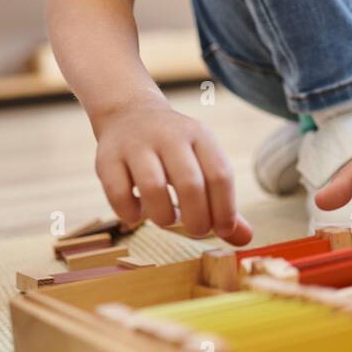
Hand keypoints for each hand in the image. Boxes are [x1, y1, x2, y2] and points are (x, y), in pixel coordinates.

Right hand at [94, 100, 251, 244]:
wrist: (130, 112)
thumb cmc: (176, 151)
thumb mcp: (203, 162)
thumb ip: (223, 201)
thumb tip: (244, 239)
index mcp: (199, 135)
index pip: (220, 175)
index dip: (225, 209)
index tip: (223, 229)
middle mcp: (169, 135)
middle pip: (190, 184)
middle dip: (197, 219)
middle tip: (197, 230)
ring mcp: (136, 144)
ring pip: (153, 188)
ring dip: (164, 217)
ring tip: (167, 219)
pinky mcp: (107, 158)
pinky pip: (119, 194)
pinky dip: (131, 214)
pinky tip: (138, 213)